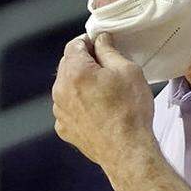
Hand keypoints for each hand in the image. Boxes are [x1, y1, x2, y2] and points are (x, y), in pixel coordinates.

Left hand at [51, 33, 156, 175]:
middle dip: (85, 62)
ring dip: (81, 84)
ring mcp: (60, 112)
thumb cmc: (130, 110)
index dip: (89, 41)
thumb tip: (101, 39)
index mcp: (75, 72)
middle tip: (108, 68)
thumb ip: (109, 50)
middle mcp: (60, 90)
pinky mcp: (64, 128)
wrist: (128, 151)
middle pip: (68, 65)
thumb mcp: (127, 70)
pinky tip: (99, 111)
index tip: (102, 45)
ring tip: (106, 93)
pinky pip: (69, 108)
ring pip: (67, 87)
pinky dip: (80, 105)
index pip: (74, 45)